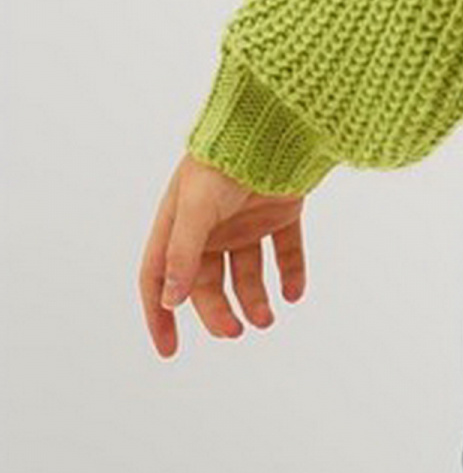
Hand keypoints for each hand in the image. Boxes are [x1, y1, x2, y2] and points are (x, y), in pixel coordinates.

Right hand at [140, 153, 308, 358]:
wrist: (276, 122)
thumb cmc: (225, 160)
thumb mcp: (196, 208)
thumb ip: (182, 254)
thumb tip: (168, 301)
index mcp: (178, 223)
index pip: (157, 277)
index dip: (159, 314)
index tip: (169, 350)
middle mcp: (210, 226)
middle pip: (207, 283)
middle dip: (218, 312)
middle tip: (236, 332)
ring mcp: (247, 220)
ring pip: (248, 272)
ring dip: (255, 298)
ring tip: (267, 319)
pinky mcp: (282, 212)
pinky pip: (286, 251)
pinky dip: (291, 273)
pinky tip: (295, 293)